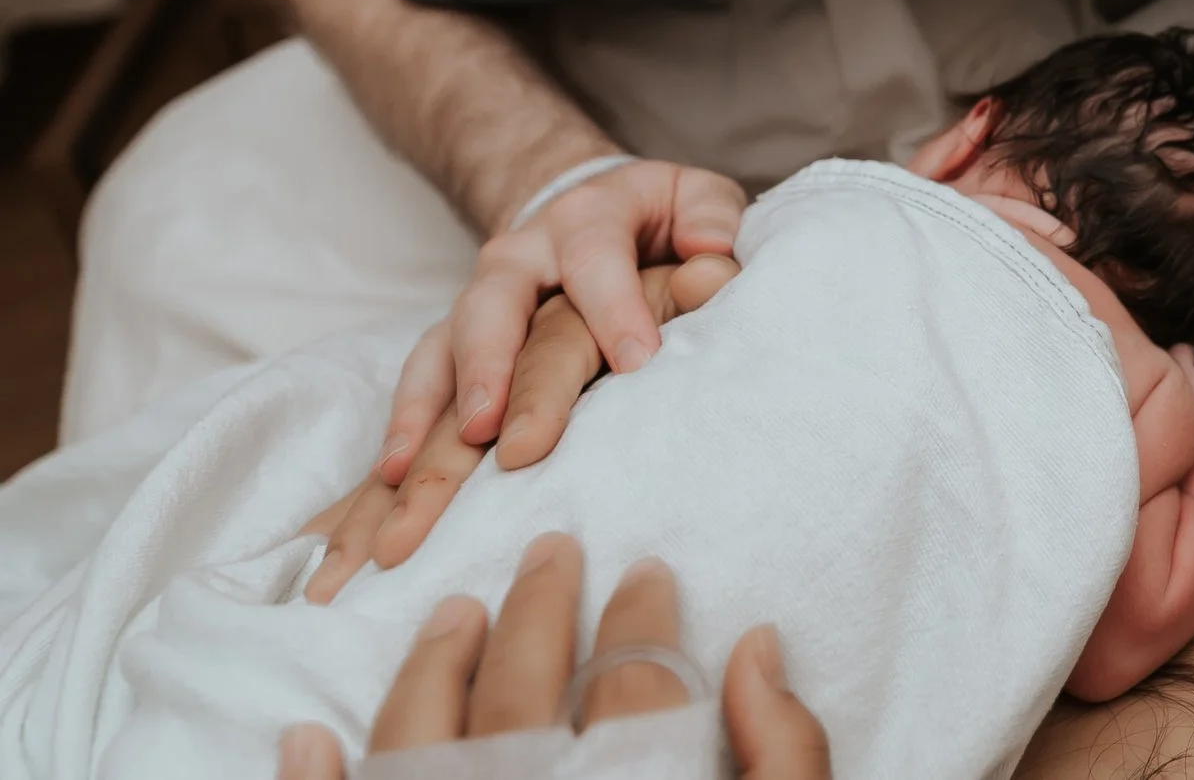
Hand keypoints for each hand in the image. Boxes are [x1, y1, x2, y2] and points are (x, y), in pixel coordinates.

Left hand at [275, 537, 828, 778]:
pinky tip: (307, 740)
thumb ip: (784, 748)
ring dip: (432, 666)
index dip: (640, 614)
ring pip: (418, 738)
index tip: (645, 567)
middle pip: (519, 687)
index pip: (630, 681)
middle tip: (550, 547)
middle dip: (536, 603)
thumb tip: (752, 646)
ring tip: (454, 613)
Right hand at [374, 163, 746, 483]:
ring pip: (443, 349)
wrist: (586, 206)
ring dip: (428, 410)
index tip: (639, 366)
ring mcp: (480, 300)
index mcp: (586, 219)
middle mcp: (520, 256)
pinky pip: (420, 381)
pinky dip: (402, 427)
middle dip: (493, 369)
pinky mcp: (454, 340)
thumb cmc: (655, 217)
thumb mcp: (692, 198)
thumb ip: (709, 218)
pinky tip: (391, 478)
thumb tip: (711, 254)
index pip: (596, 260)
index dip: (615, 310)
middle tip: (499, 434)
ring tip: (412, 470)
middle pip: (496, 307)